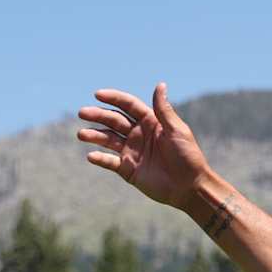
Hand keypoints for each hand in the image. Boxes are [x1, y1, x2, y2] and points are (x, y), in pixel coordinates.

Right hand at [78, 83, 211, 209]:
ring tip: (82, 134)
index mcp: (150, 122)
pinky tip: (92, 156)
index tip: (97, 94)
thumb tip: (160, 84)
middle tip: (82, 113)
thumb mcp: (177, 131)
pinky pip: (109, 162)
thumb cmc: (188, 156)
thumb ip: (164, 110)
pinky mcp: (128, 169)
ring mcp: (131, 151)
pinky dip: (100, 158)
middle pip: (114, 120)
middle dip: (98, 115)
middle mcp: (138, 134)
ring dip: (94, 135)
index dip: (113, 98)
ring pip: (108, 139)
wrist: (189, 186)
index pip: (128, 105)